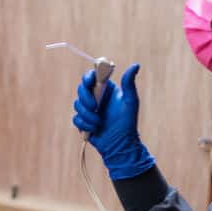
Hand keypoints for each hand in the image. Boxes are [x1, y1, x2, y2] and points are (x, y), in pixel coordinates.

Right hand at [72, 63, 154, 179]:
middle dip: (86, 99)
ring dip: (87, 115)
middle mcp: (96, 97)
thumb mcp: (130, 101)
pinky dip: (84, 124)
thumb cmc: (128, 123)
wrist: (120, 145)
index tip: (90, 83)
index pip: (92, 77)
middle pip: (81, 89)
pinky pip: (76, 118)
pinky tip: (95, 128)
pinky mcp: (83, 121)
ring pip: (77, 105)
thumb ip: (129, 83)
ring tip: (99, 122)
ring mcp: (88, 110)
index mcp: (106, 89)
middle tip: (95, 107)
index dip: (88, 78)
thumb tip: (135, 65)